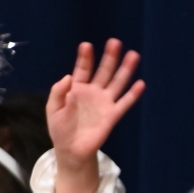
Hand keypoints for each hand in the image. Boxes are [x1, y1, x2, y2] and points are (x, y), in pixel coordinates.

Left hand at [46, 40, 143, 192]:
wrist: (71, 150)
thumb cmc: (60, 129)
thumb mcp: (52, 109)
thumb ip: (58, 93)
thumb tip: (68, 78)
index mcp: (76, 88)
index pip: (82, 69)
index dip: (85, 58)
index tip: (86, 45)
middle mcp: (93, 91)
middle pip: (104, 71)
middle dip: (109, 57)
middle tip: (115, 42)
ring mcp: (105, 102)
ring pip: (117, 82)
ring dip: (125, 69)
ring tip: (133, 55)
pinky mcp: (113, 115)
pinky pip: (124, 103)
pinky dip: (133, 94)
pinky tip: (140, 84)